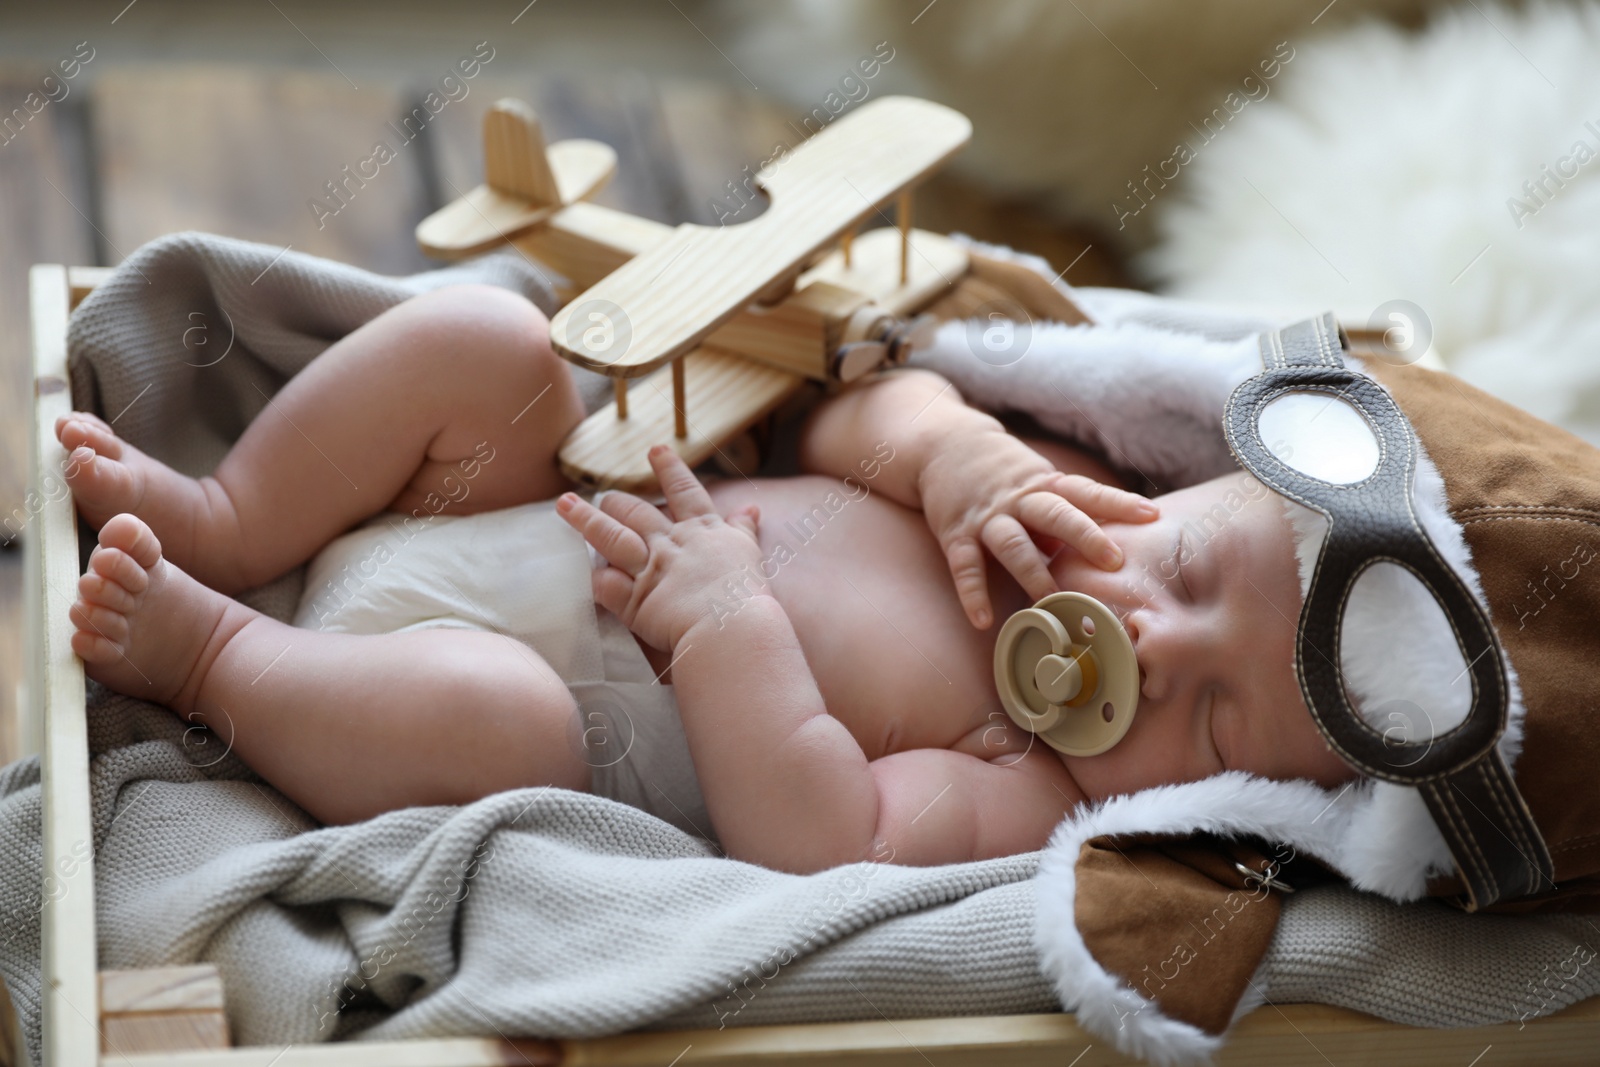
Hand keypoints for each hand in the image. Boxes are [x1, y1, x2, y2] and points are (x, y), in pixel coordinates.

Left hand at [556, 445, 762, 651]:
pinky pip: (605, 585)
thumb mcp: (749, 554)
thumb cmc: (747, 596)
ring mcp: (651, 570)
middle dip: (618, 501)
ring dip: (585, 520)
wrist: (732, 628)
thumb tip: (751, 508)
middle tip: (605, 494)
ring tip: (565, 505)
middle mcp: (672, 544)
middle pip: (637, 512)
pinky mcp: (635, 601)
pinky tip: (581, 573)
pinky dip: (594, 579)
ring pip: (611, 537)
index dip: (670, 469)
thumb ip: (743, 530)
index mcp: (703, 532)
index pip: (684, 491)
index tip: (655, 450)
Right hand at [917, 426, 1157, 628]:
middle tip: (1114, 561)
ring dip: (1033, 574)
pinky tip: (983, 621)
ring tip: (1051, 603)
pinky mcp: (956, 533)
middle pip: (1056, 515)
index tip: (1151, 515)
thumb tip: (1104, 552)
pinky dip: (973, 593)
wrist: (944, 443)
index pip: (1087, 493)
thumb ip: (1065, 515)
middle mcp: (1019, 500)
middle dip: (1086, 537)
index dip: (1119, 503)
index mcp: (1045, 485)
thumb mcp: (1038, 483)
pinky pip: (965, 565)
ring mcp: (987, 517)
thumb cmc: (1004, 472)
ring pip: (1013, 545)